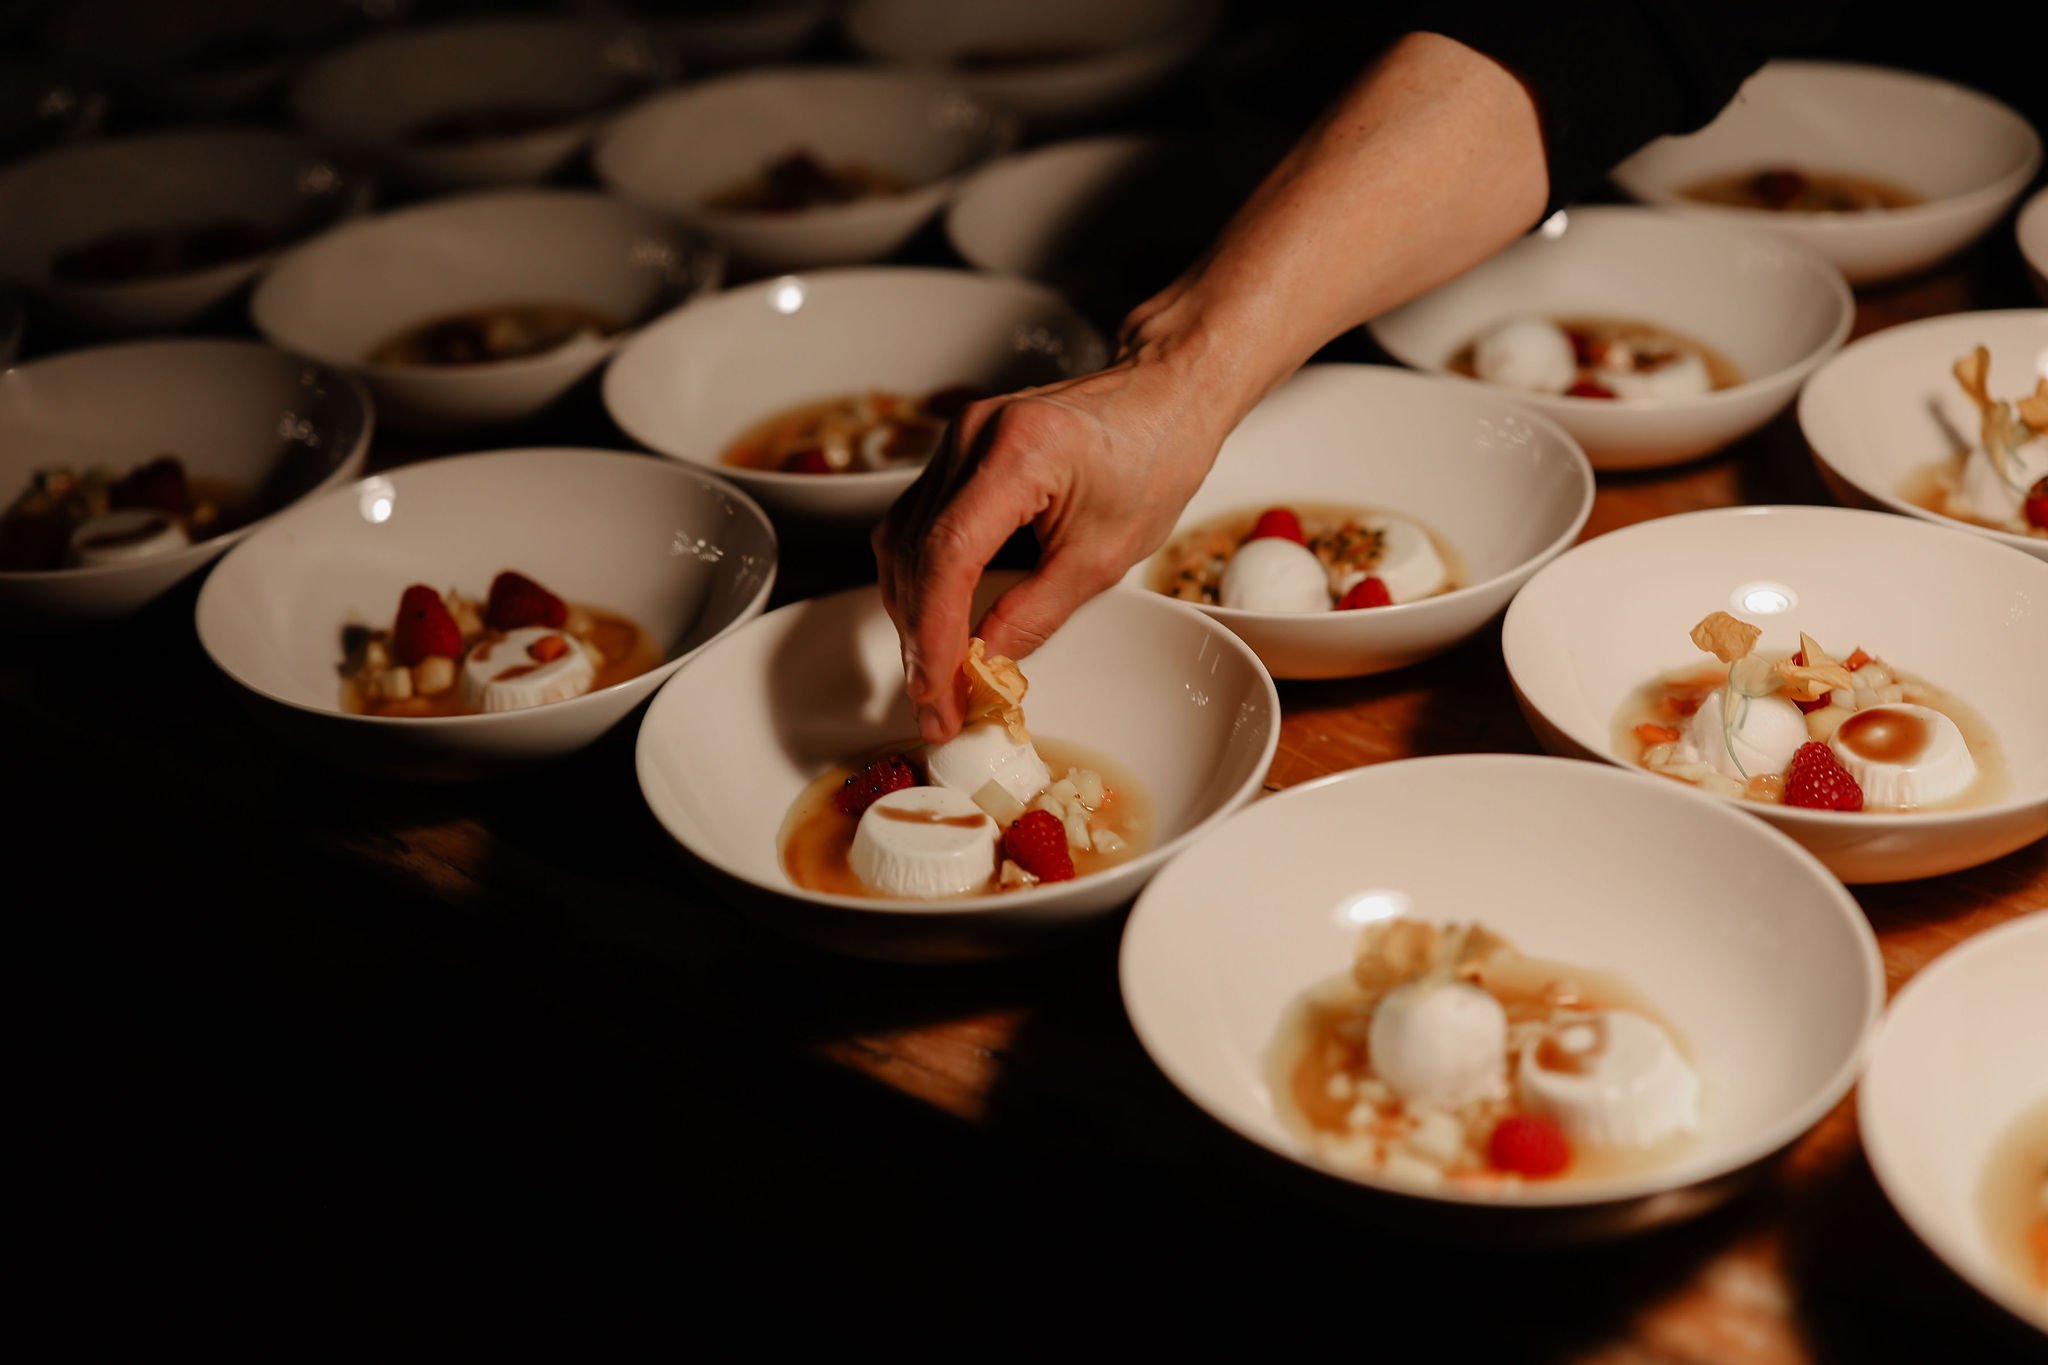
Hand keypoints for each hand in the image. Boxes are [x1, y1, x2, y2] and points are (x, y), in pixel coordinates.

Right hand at [874, 344, 1234, 743]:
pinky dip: (922, 581)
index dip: (935, 635)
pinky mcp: (954, 453)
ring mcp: (955, 440)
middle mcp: (971, 438)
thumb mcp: (1105, 554)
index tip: (939, 693)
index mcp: (1019, 453)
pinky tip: (939, 624)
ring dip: (913, 614)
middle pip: (912, 553)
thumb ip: (1037, 612)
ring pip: (900, 542)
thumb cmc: (1151, 458)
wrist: (1159, 397)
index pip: (947, 556)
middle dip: (919, 639)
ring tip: (937, 677)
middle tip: (938, 706)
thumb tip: (985, 667)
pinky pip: (915, 525)